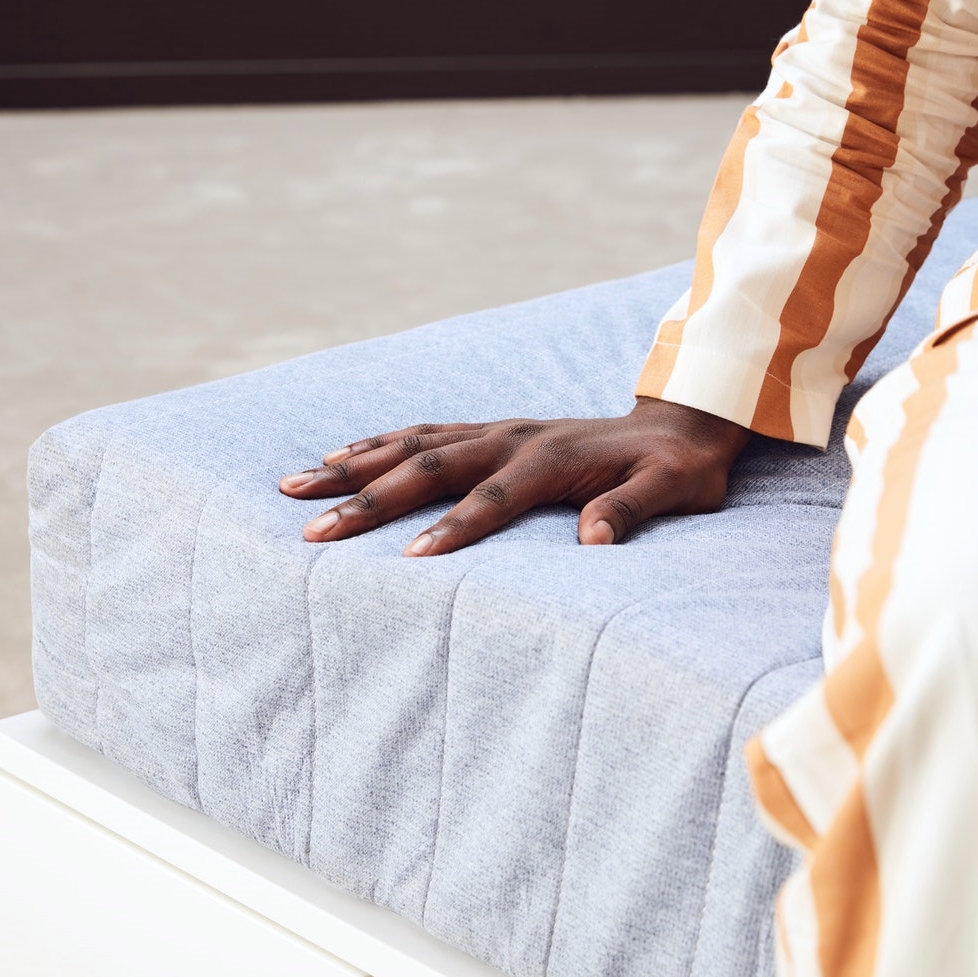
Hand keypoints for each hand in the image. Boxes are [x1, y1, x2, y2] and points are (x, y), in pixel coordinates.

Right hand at [279, 398, 750, 555]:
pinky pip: (423, 433)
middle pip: (429, 468)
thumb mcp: (677, 489)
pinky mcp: (491, 431)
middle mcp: (513, 438)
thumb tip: (593, 538)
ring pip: (412, 444)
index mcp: (552, 459)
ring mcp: (498, 430)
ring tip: (294, 485)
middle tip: (311, 531)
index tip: (407, 558)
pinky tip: (341, 456)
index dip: (452, 528)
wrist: (684, 418)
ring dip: (353, 466)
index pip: (492, 499)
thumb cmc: (680, 466)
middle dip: (368, 500)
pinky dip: (377, 443)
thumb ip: (635, 508)